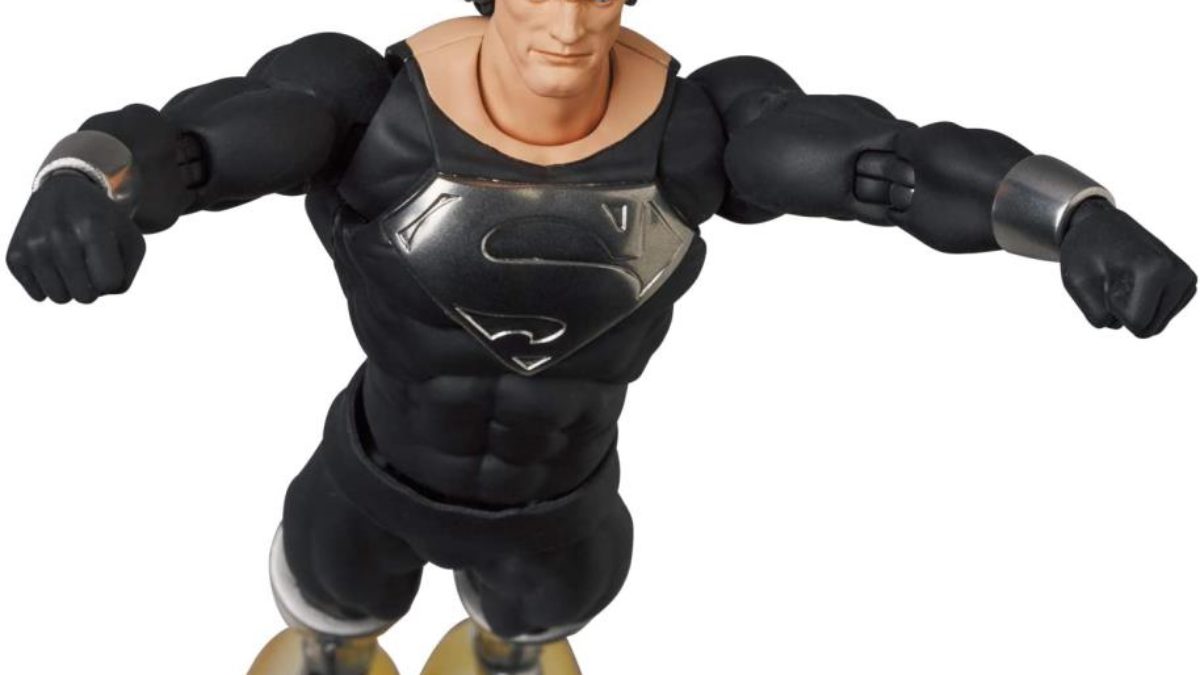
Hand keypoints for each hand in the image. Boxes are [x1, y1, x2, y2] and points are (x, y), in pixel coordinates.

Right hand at [7, 172, 145, 303]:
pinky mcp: (15, 255)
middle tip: (90, 261)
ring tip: (73, 261)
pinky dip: (50, 285)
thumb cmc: (105, 223)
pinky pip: (38, 295)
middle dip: (93, 286)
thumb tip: (95, 295)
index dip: (113, 278)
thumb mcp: (131, 242)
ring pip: (60, 298)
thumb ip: (125, 278)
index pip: (108, 283)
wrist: (63, 192)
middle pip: (85, 296)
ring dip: (71, 287)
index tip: (108, 259)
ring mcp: (33, 245)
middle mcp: (58, 235)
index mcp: (92, 227)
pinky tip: (54, 262)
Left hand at [1060, 200, 1195, 337]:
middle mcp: (1179, 274)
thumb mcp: (1076, 282)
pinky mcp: (1186, 284)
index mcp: (1156, 269)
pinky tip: (1135, 282)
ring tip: (1124, 280)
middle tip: (1115, 281)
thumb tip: (1137, 326)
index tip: (1108, 278)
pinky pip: (1158, 319)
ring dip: (1132, 309)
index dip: (1111, 307)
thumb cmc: (1085, 251)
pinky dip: (1142, 306)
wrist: (1101, 224)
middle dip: (1123, 312)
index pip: (1136, 323)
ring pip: (1153, 326)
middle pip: (1146, 328)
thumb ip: (1098, 314)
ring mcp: (1186, 279)